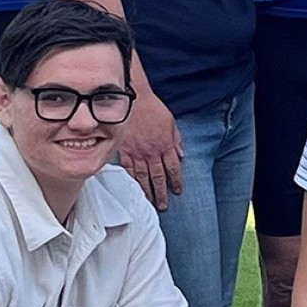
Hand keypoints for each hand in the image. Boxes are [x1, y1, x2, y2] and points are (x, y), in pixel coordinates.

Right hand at [118, 86, 182, 209]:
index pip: (173, 168)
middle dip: (162, 193)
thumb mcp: (171, 122)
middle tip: (163, 205)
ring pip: (144, 177)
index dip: (176, 181)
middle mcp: (152, 152)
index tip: (178, 190)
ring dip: (148, 191)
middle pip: (159, 177)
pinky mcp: (125, 151)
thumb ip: (176, 139)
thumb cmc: (153, 109)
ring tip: (150, 202)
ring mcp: (138, 153)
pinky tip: (134, 189)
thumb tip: (180, 153)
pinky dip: (132, 180)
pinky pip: (129, 169)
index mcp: (166, 145)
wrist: (134, 100)